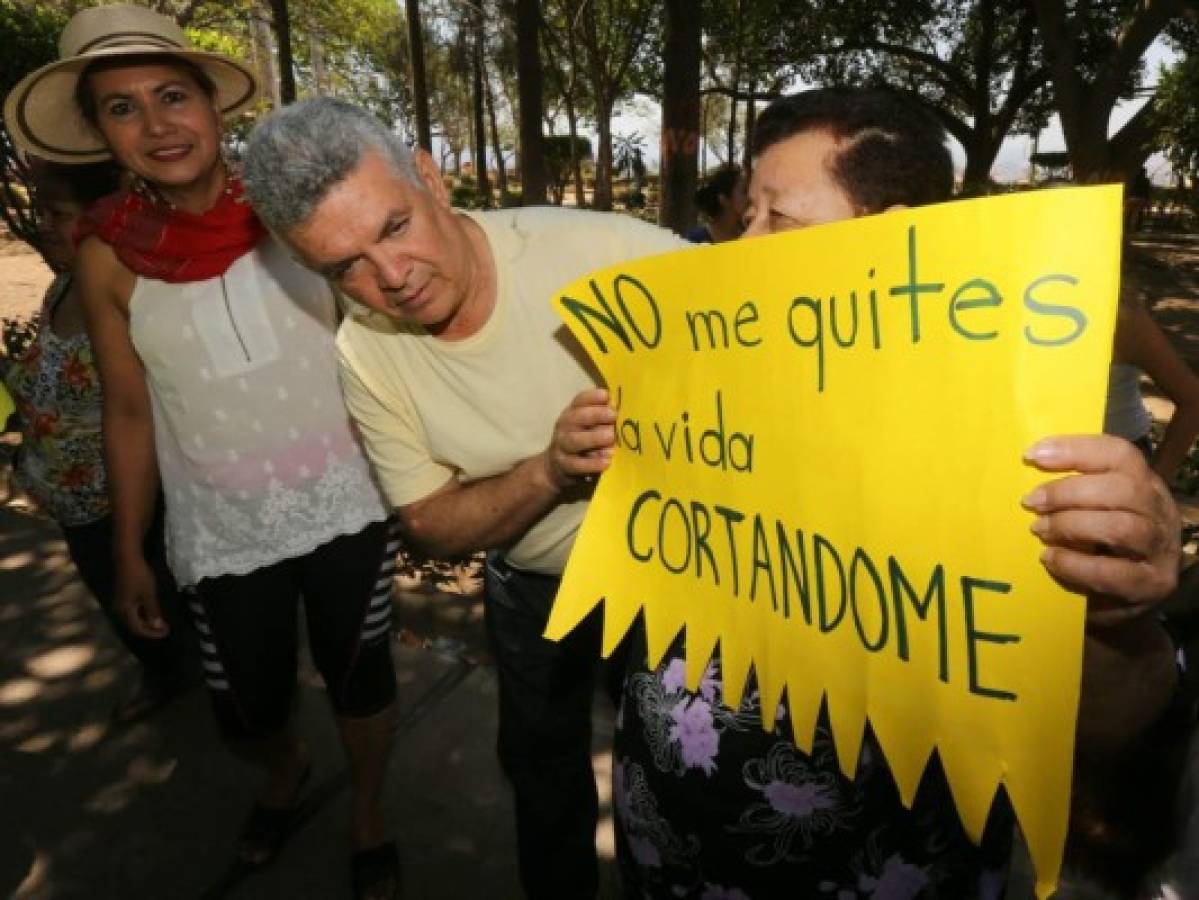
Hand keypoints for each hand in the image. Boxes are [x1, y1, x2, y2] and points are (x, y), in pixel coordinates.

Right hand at [115, 555, 169, 638]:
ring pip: (133, 620)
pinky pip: (132, 613)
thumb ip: (152, 611)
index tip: (166, 632)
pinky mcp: (122, 599)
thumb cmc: (139, 576)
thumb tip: (157, 627)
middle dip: (150, 630)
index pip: (138, 629)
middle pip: (134, 627)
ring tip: (160, 623)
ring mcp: (119, 605)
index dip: (152, 633)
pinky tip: (152, 613)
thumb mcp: (149, 594)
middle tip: (165, 629)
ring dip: (146, 623)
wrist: (127, 559)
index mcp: (124, 611)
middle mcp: (119, 611)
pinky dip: (143, 616)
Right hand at [544, 388, 616, 490]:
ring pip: (575, 441)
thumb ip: (602, 416)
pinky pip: (578, 464)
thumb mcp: (588, 425)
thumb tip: (619, 409)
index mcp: (572, 412)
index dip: (592, 397)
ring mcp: (562, 446)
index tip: (606, 396)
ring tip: (610, 437)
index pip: (580, 401)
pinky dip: (592, 464)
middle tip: (613, 415)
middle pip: (576, 418)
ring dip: (594, 438)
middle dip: (595, 415)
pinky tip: (607, 461)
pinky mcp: (566, 466)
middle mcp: (564, 427)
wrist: (557, 467)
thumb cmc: (582, 440)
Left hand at [1023, 434, 1179, 625]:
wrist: (1124, 593)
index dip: (1075, 449)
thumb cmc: (1100, 540)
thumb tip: (1028, 465)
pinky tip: (1051, 559)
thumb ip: (1074, 488)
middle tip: (1032, 502)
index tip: (1032, 455)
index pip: (1119, 454)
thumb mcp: (1093, 506)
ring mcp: (1160, 548)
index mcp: (1144, 482)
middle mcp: (1159, 509)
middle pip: (1123, 489)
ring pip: (1122, 528)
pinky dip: (1075, 564)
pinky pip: (1112, 572)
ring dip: (1072, 526)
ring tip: (1040, 530)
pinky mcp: (1151, 583)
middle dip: (1068, 493)